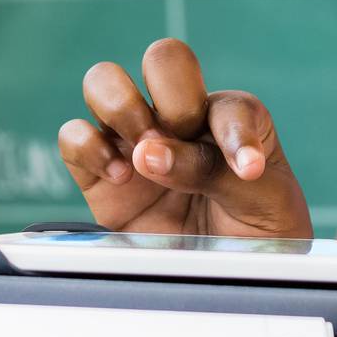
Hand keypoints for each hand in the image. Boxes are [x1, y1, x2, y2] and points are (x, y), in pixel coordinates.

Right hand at [57, 37, 311, 238]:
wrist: (224, 278)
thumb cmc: (255, 232)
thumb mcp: (263, 200)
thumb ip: (213, 169)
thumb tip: (146, 153)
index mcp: (231, 118)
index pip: (231, 105)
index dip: (237, 137)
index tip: (249, 174)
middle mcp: (181, 119)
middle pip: (163, 58)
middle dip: (173, 94)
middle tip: (181, 140)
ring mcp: (136, 143)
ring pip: (105, 81)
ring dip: (122, 106)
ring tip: (143, 153)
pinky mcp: (99, 176)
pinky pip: (73, 136)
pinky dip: (87, 146)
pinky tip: (120, 177)